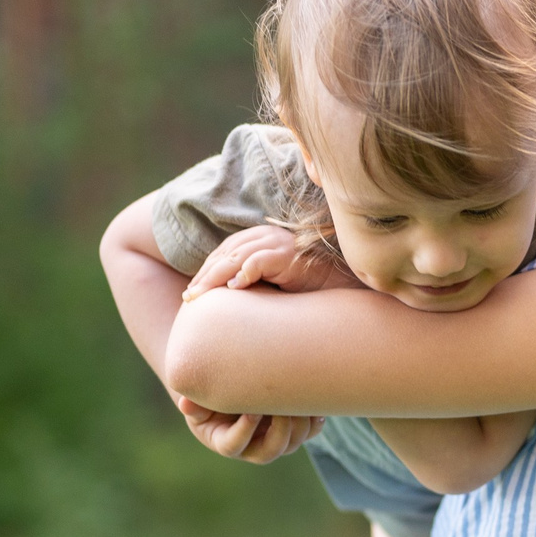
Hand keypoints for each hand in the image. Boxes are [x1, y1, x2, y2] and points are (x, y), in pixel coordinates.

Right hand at [177, 394, 324, 463]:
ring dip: (299, 424)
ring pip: (292, 443)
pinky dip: (314, 420)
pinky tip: (314, 403)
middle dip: (280, 430)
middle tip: (282, 406)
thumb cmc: (207, 394)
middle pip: (271, 451)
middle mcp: (251, 447)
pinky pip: (309, 432)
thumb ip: (192, 404)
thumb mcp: (195, 400)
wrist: (226, 389)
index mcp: (224, 441)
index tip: (252, 411)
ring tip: (299, 399)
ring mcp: (274, 440)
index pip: (233, 446)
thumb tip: (186, 405)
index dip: (244, 431)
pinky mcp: (291, 430)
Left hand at [185, 225, 356, 298]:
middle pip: (225, 254)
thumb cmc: (311, 289)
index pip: (224, 253)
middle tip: (189, 298)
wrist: (346, 286)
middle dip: (204, 276)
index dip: (206, 272)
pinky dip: (245, 272)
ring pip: (236, 257)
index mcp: (261, 239)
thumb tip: (230, 300)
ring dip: (215, 277)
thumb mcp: (276, 284)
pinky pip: (261, 261)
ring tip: (200, 297)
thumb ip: (254, 283)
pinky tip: (233, 288)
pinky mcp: (289, 254)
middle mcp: (267, 236)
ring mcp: (278, 243)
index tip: (191, 294)